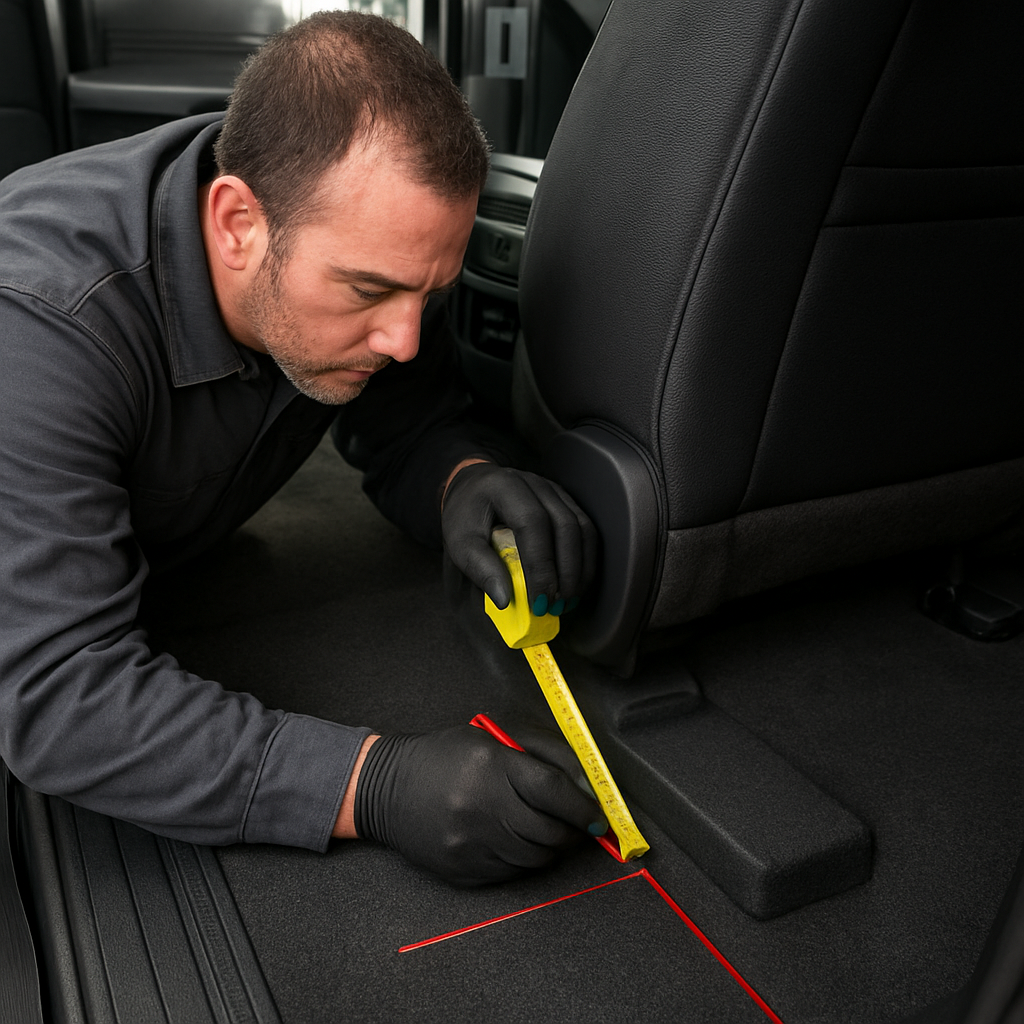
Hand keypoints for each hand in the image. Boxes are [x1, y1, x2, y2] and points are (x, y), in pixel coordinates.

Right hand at [353, 724, 606, 885]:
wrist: (386, 788)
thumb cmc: (445, 756)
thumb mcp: (491, 737)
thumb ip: (544, 753)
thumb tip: (586, 785)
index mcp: (490, 765)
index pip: (553, 789)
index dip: (583, 806)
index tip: (596, 814)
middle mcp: (480, 806)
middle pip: (549, 830)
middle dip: (572, 830)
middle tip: (577, 824)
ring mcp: (470, 843)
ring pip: (535, 857)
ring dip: (550, 846)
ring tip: (544, 829)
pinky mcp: (463, 870)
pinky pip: (512, 872)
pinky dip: (523, 859)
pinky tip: (514, 840)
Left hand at [441, 462, 596, 613]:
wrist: (473, 488)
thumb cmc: (466, 517)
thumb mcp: (459, 542)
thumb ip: (479, 568)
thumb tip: (505, 600)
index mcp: (505, 487)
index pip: (532, 524)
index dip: (540, 565)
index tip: (538, 601)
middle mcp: (535, 483)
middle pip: (565, 525)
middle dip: (565, 572)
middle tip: (556, 606)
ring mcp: (555, 491)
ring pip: (583, 529)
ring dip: (580, 569)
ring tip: (567, 600)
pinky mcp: (566, 501)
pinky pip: (587, 530)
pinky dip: (585, 561)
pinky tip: (575, 585)